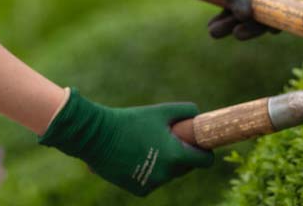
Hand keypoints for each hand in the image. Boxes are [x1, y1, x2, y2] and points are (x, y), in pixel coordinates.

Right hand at [38, 89, 212, 195]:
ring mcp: (153, 185)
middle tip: (168, 140)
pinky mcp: (140, 191)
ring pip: (168, 174)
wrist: (97, 137)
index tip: (200, 145)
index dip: (205, 152)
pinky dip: (149, 172)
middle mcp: (167, 174)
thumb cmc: (131, 121)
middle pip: (185, 167)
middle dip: (181, 155)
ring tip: (147, 146)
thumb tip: (198, 118)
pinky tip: (136, 158)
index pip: (205, 161)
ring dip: (164, 163)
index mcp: (176, 156)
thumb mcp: (161, 111)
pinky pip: (153, 181)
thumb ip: (186, 111)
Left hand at [154, 0, 297, 39]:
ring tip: (212, 30)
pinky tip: (211, 26)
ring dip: (232, 25)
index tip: (272, 29)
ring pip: (246, 13)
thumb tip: (246, 16)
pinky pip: (232, 9)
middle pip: (266, 10)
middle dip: (252, 25)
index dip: (285, 12)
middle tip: (237, 33)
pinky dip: (223, 20)